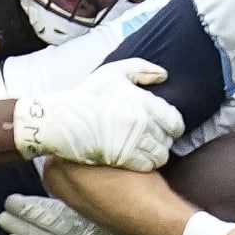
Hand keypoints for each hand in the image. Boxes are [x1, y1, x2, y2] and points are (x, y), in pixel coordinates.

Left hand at [0, 194, 143, 234]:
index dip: (39, 201)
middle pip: (51, 221)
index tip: (21, 195)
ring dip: (20, 228)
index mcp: (93, 221)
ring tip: (4, 219)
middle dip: (26, 210)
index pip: (62, 208)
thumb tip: (54, 191)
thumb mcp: (103, 223)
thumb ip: (80, 210)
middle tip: (8, 202)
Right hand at [13, 58, 183, 170]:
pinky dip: (147, 163)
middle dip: (164, 139)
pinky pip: (147, 165)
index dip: (173, 126)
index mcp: (142, 101)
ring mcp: (131, 141)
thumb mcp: (112, 72)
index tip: (167, 127)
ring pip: (160, 154)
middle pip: (167, 139)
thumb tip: (164, 76)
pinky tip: (139, 158)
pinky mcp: (121, 157)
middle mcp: (140, 122)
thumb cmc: (86, 95)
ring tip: (148, 150)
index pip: (174, 121)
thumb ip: (142, 69)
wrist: (61, 119)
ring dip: (157, 153)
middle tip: (154, 138)